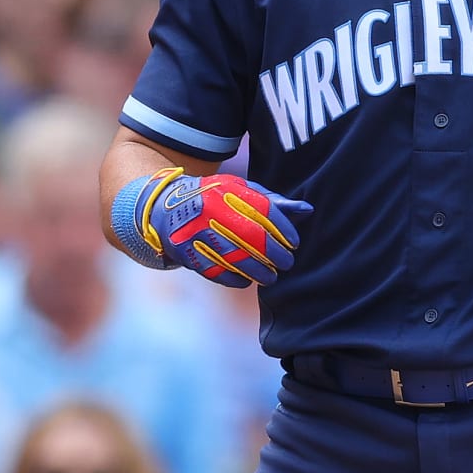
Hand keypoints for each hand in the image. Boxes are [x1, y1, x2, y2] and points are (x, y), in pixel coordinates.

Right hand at [140, 169, 312, 288]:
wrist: (165, 209)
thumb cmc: (214, 199)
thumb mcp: (241, 191)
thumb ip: (272, 201)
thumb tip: (307, 209)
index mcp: (227, 192)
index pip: (263, 211)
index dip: (283, 229)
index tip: (294, 242)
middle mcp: (210, 211)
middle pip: (250, 237)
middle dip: (274, 254)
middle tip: (287, 263)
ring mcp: (196, 233)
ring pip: (234, 258)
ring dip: (257, 271)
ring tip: (271, 276)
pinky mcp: (186, 253)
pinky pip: (214, 271)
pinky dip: (234, 278)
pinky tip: (246, 280)